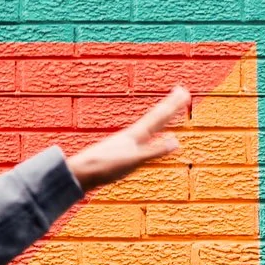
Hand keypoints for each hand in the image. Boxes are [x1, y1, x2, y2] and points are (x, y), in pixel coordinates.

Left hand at [65, 87, 188, 191]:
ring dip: (159, 117)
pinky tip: (147, 138)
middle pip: (154, 117)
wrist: (81, 172)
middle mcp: (132, 135)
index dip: (172, 106)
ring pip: (147, 126)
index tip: (184, 92)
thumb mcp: (134, 160)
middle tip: (180, 91)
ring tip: (166, 110)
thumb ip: (155, 151)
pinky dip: (149, 135)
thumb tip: (176, 142)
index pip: (159, 117)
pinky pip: (141, 139)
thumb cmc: (106, 167)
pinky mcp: (120, 152)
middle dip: (169, 106)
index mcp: (136, 135)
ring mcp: (125, 143)